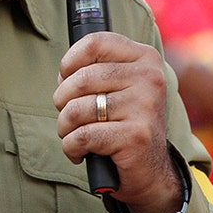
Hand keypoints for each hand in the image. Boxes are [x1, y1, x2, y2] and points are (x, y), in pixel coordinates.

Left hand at [54, 32, 183, 212]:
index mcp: (144, 58)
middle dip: (62, 100)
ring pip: (77, 108)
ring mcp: (145, 106)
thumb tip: (63, 73)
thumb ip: (93, 69)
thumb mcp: (116, 87)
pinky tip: (80, 152)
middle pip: (80, 78)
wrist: (151, 170)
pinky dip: (71, 147)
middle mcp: (150, 78)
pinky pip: (82, 136)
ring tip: (74, 134)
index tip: (66, 78)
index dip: (69, 61)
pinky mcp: (136, 136)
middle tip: (69, 115)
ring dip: (65, 126)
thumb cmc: (124, 123)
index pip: (95, 42)